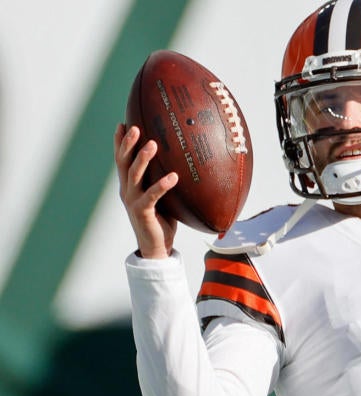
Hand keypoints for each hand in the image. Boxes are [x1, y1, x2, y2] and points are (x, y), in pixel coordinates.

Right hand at [114, 123, 178, 258]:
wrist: (157, 247)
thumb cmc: (162, 219)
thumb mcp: (162, 196)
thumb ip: (163, 179)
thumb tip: (181, 162)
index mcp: (130, 185)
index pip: (121, 160)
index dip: (119, 142)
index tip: (122, 123)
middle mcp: (127, 191)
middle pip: (123, 162)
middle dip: (127, 143)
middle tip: (135, 127)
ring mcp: (133, 201)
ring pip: (135, 175)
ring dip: (143, 158)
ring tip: (153, 143)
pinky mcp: (142, 212)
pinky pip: (152, 195)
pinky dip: (162, 185)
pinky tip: (173, 176)